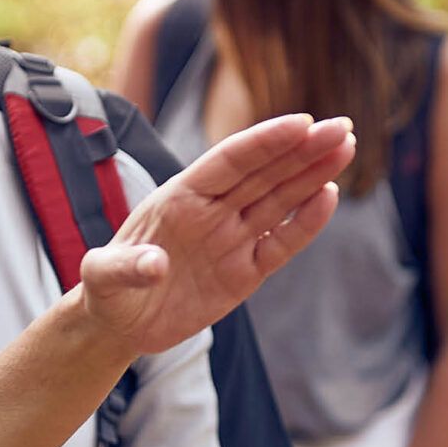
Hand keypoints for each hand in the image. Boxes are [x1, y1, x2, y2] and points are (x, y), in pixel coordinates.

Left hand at [77, 115, 353, 354]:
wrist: (120, 324)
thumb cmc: (109, 289)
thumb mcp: (102, 277)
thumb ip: (124, 267)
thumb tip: (155, 264)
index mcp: (180, 197)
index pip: (229, 161)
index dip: (265, 142)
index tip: (301, 123)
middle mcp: (212, 211)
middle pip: (264, 173)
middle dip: (302, 149)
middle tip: (341, 126)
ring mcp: (232, 238)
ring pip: (280, 199)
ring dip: (313, 174)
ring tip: (345, 147)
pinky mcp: (246, 271)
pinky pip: (281, 243)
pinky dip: (305, 223)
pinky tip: (329, 197)